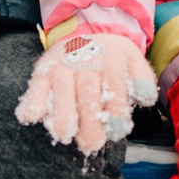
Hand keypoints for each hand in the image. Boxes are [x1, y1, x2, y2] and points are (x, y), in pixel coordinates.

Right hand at [15, 33, 157, 153]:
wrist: (84, 33)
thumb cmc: (110, 57)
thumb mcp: (131, 60)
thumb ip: (142, 78)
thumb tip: (147, 98)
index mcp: (110, 60)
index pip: (115, 86)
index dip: (116, 110)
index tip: (117, 132)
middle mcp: (85, 62)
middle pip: (87, 91)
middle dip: (89, 119)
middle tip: (91, 144)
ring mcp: (61, 66)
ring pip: (60, 89)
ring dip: (61, 113)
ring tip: (64, 134)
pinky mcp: (42, 71)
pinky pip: (35, 87)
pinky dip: (32, 101)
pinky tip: (32, 117)